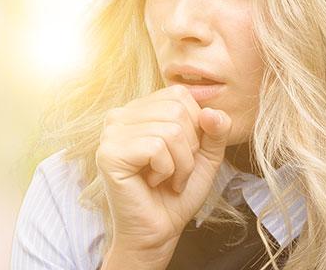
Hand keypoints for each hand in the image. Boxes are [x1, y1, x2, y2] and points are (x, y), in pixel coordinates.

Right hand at [95, 85, 231, 264]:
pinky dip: (167, 170)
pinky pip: (156, 147)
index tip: (184, 154)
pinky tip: (154, 182)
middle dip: (190, 147)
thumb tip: (213, 112)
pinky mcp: (108, 154)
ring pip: (170, 130)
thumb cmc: (179, 192)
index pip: (181, 95)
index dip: (196, 127)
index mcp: (141, 109)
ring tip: (167, 178)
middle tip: (176, 171)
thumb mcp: (207, 155)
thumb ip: (217, 130)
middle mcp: (120, 115)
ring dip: (180, 163)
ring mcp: (111, 133)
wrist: (159, 230)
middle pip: (177, 110)